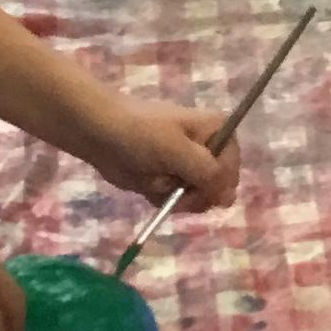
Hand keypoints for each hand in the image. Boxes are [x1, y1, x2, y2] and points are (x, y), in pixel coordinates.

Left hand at [82, 100, 244, 212]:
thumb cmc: (142, 134)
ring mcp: (188, 165)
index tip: (194, 186)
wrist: (99, 133)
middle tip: (171, 186)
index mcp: (217, 130)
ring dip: (175, 197)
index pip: (231, 170)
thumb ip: (208, 174)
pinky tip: (148, 184)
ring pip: (196, 198)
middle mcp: (208, 147)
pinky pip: (176, 200)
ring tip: (155, 181)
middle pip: (216, 187)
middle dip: (193, 194)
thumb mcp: (178, 151)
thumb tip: (229, 198)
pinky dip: (161, 198)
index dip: (215, 184)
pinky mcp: (170, 178)